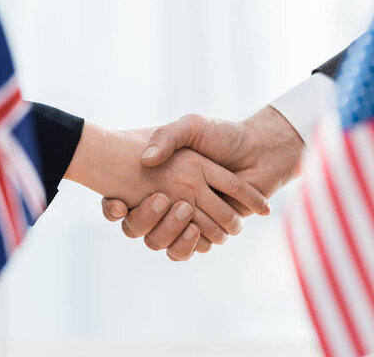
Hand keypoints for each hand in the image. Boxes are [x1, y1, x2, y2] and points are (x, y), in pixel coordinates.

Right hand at [102, 106, 304, 250]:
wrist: (260, 149)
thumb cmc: (223, 135)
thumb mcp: (191, 126)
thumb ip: (168, 136)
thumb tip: (146, 160)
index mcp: (159, 179)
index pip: (123, 200)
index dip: (113, 207)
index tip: (118, 203)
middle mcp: (168, 201)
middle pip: (140, 227)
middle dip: (145, 219)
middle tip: (160, 199)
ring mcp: (188, 218)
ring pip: (162, 241)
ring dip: (169, 233)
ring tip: (184, 212)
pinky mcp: (208, 231)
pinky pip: (191, 249)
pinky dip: (191, 244)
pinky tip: (196, 229)